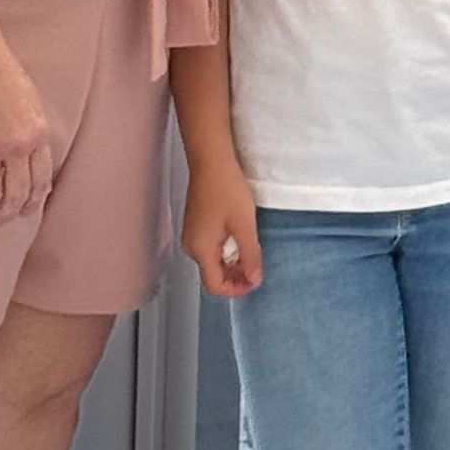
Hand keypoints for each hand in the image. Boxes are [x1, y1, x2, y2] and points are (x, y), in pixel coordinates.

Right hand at [0, 2, 54, 224]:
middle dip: (7, 214)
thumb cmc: (0, 74)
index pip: (40, 183)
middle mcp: (16, 144)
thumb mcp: (30, 104)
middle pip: (16, 196)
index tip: (23, 211)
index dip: (31, 204)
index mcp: (37, 134)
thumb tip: (33, 169)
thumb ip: (32, 136)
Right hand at [183, 159, 263, 297]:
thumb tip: (254, 280)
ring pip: (213, 261)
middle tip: (257, 265)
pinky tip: (240, 236)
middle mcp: (192, 246)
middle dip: (236, 276)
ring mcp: (192, 235)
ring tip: (251, 249)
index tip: (254, 280)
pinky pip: (210, 247)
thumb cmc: (226, 189)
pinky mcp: (196, 224)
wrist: (211, 160)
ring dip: (232, 262)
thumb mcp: (244, 225)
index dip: (236, 289)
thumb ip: (250, 255)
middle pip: (213, 274)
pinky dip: (226, 249)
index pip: (215, 285)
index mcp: (200, 249)